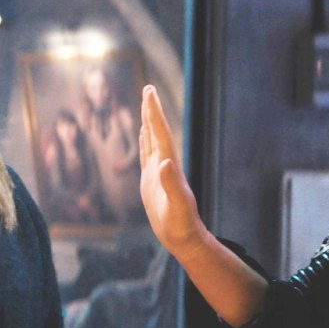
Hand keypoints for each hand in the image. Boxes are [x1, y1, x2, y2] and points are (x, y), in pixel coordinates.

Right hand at [139, 85, 207, 257]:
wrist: (184, 238)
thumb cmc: (181, 225)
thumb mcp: (177, 206)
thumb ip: (172, 185)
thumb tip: (166, 163)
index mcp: (170, 166)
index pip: (161, 134)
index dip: (154, 113)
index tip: (149, 92)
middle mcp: (166, 164)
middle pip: (158, 132)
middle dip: (152, 111)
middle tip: (148, 88)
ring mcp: (159, 172)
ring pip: (153, 140)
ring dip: (149, 122)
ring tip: (146, 105)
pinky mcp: (152, 181)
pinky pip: (147, 155)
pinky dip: (145, 141)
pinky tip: (144, 134)